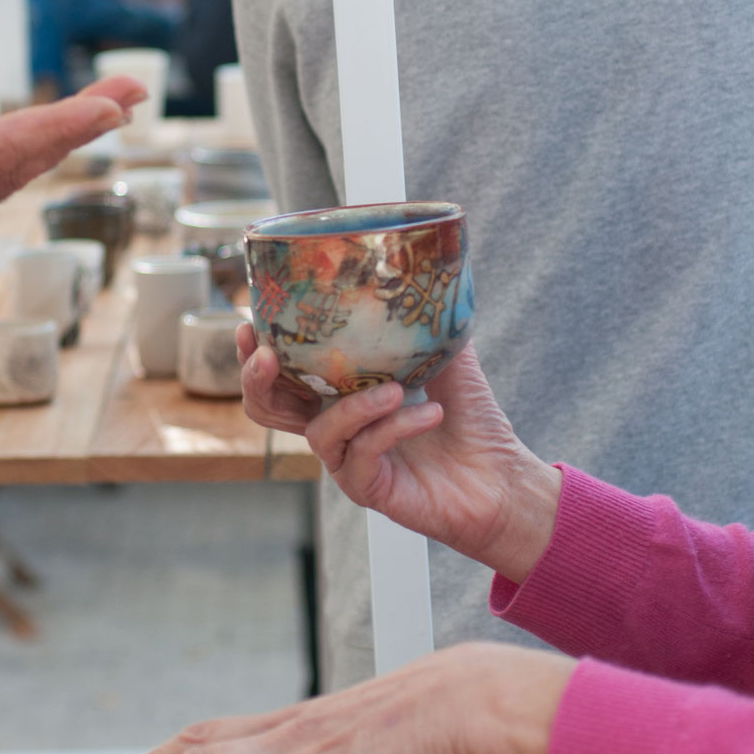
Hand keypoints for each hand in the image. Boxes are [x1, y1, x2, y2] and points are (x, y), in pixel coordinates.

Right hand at [0, 27, 142, 325]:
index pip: (4, 146)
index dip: (65, 125)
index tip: (115, 107)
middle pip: (19, 162)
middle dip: (80, 127)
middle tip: (133, 95)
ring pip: (0, 177)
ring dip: (53, 143)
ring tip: (96, 114)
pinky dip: (13, 159)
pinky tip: (21, 147)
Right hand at [237, 323, 560, 584]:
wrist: (503, 479)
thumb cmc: (472, 421)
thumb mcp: (450, 359)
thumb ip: (428, 322)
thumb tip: (427, 265)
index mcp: (341, 393)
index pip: (282, 373)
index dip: (255, 352)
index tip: (250, 321)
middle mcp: (336, 427)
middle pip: (268, 409)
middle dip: (259, 380)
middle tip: (270, 354)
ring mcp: (348, 461)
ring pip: (318, 431)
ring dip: (354, 405)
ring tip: (396, 389)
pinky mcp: (368, 488)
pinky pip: (363, 454)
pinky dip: (395, 428)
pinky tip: (430, 413)